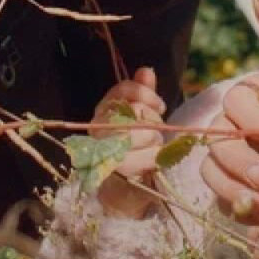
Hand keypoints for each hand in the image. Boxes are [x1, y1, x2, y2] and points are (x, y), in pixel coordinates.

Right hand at [93, 69, 170, 216]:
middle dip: (152, 121)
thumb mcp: (140, 117)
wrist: (126, 188)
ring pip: (138, 134)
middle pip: (134, 111)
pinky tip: (153, 162)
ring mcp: (102, 151)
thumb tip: (146, 70)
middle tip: (157, 133)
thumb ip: (142, 94)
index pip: (122, 91)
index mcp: (102, 112)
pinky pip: (141, 158)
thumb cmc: (136, 147)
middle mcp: (97, 129)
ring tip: (154, 149)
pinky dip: (152, 159)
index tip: (161, 105)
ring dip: (154, 142)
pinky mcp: (113, 172)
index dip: (144, 94)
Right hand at [202, 74, 258, 222]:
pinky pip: (222, 200)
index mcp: (255, 97)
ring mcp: (232, 159)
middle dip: (238, 159)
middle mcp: (235, 125)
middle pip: (217, 137)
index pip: (236, 100)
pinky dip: (241, 209)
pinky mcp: (236, 188)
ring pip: (210, 169)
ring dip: (231, 187)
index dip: (255, 119)